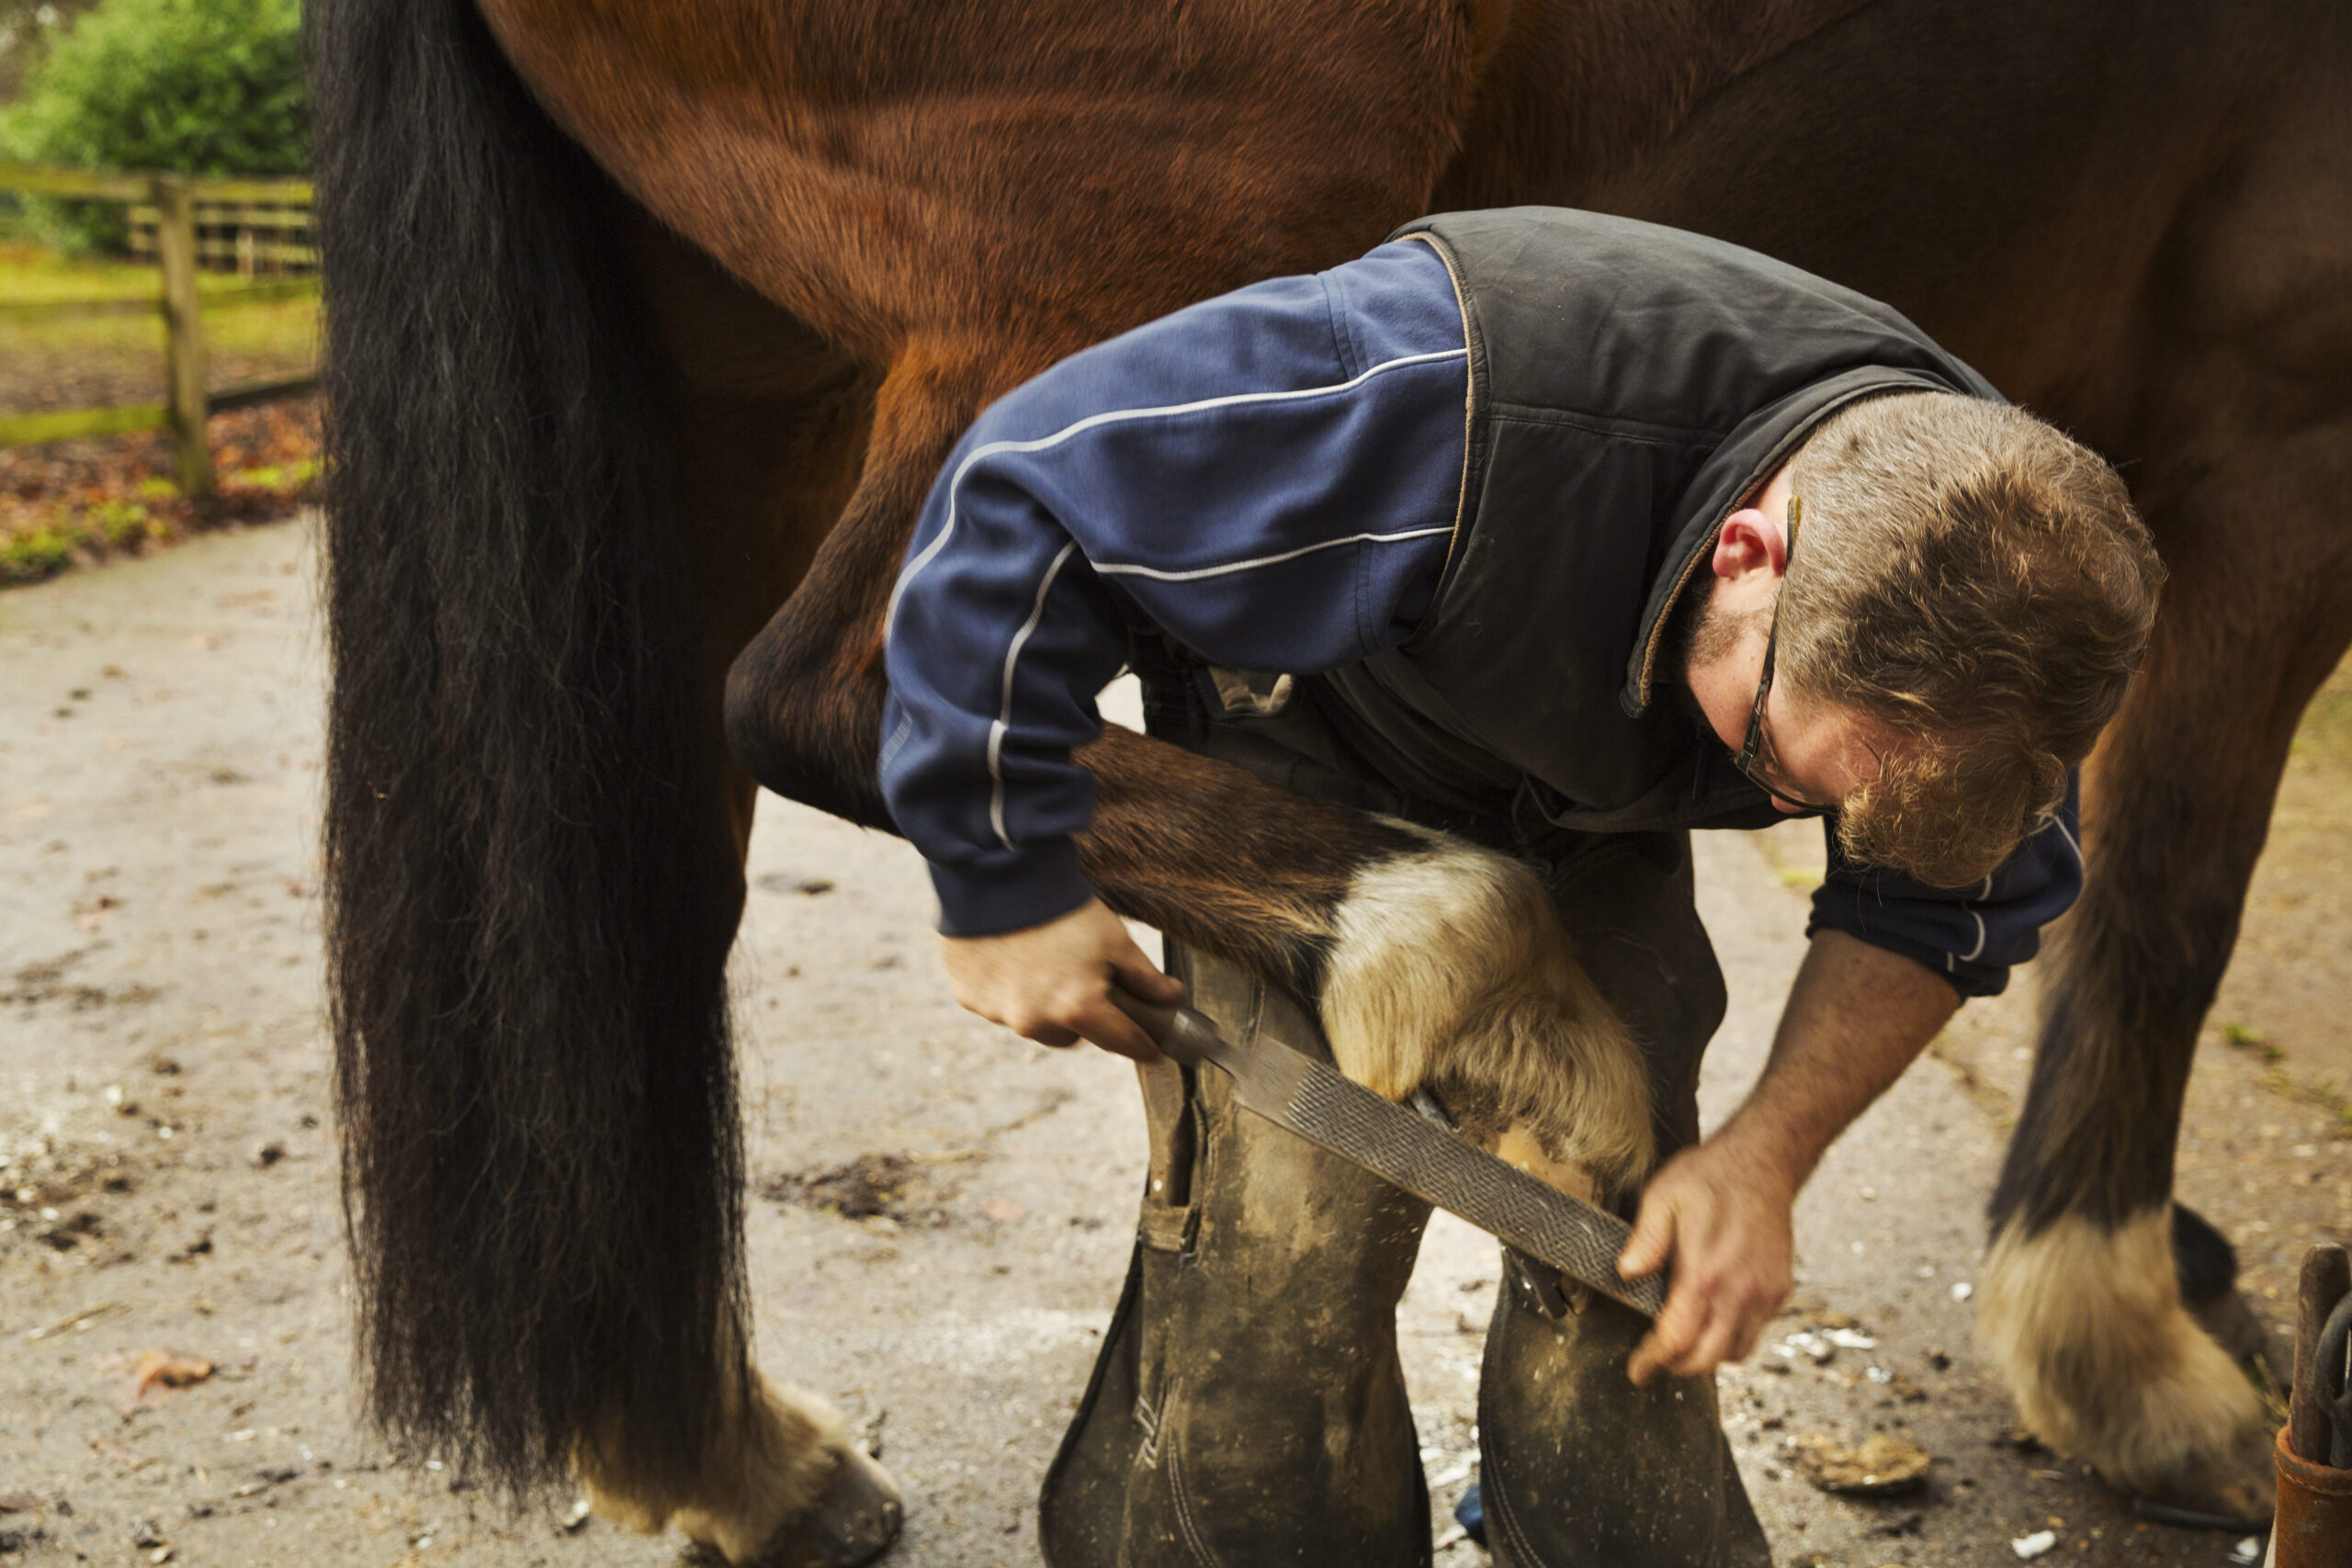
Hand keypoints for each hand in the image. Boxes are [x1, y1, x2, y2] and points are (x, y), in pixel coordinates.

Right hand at [940, 898, 1185, 1062]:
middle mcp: (1036, 1021)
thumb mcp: (1114, 939)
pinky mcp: (970, 997)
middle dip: (1081, 1017)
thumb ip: (1145, 978)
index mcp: (1077, 1008)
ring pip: (1031, 1023)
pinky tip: (1011, 958)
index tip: (1152, 1048)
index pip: (1121, 1042)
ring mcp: (999, 1012)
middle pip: (1070, 1037)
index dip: (1142, 1044)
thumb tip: (1173, 998)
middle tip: (1084, 985)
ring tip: (1042, 965)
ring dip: (1041, 1006)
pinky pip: (997, 1005)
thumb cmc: (1063, 907)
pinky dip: (1007, 990)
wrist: (997, 874)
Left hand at [1619, 1131, 1797, 1385]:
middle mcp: (1740, 1290)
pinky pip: (1756, 1331)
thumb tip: (1626, 1273)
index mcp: (1705, 1272)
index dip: (1653, 1361)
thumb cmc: (1709, 1177)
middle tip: (1657, 1358)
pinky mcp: (1780, 1288)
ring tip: (1685, 1340)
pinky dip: (1732, 1336)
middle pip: (1708, 1358)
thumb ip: (1645, 1239)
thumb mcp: (1663, 1197)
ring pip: (1736, 1352)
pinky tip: (1713, 1317)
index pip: (1677, 1338)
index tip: (1637, 1372)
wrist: (1764, 1161)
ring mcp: (1764, 1293)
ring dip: (1708, 1355)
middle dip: (1678, 1366)